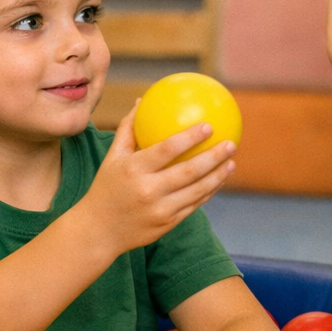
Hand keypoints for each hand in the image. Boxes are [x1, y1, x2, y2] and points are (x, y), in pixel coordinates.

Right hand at [76, 103, 235, 256]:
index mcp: (134, 169)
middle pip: (189, 171)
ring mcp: (160, 209)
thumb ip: (128, 128)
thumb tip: (142, 100)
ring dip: (218, 176)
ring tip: (232, 162)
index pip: (167, 150)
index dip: (190, 137)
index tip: (209, 126)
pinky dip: (208, 192)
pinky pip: (194, 205)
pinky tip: (219, 180)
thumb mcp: (113, 157)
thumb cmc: (107, 187)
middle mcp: (148, 190)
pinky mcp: (168, 223)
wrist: (99, 230)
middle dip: (214, 156)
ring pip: (197, 191)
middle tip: (231, 143)